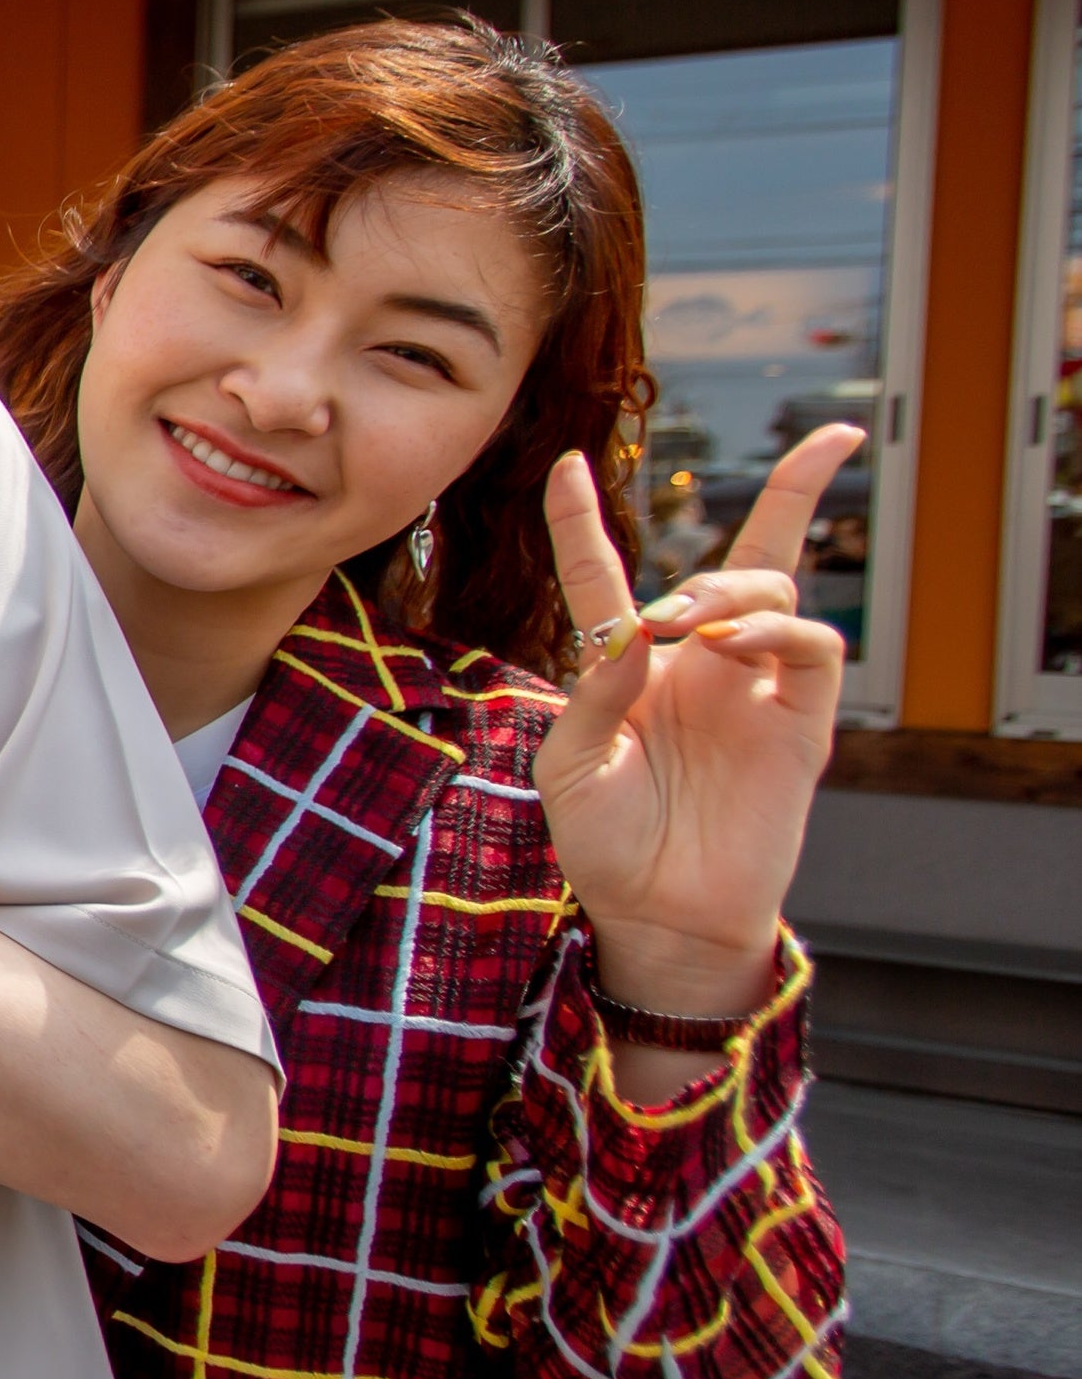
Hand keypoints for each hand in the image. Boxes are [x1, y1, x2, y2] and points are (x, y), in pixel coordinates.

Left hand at [535, 426, 862, 1032]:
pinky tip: (733, 644)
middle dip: (729, 550)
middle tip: (666, 616)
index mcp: (626, 665)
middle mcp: (696, 663)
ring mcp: (752, 688)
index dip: (582, 519)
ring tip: (693, 627)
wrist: (656, 915)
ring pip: (775, 590)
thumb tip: (636, 631)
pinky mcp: (799, 723)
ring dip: (733, 592)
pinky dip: (778, 630)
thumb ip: (596, 692)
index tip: (566, 463)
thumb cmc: (605, 843)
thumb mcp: (570, 765)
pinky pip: (812, 648)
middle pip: (742, 562)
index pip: (604, 573)